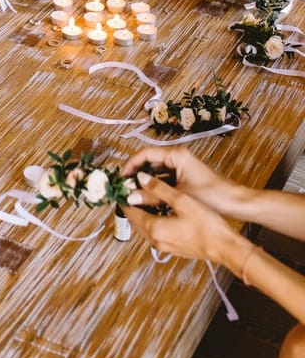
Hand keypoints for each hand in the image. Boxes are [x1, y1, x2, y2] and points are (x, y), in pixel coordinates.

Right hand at [122, 145, 244, 219]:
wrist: (236, 203)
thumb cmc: (213, 195)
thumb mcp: (178, 196)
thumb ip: (153, 195)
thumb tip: (131, 197)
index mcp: (176, 155)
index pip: (145, 153)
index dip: (130, 164)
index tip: (121, 177)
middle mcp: (177, 158)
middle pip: (149, 162)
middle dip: (136, 175)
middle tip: (125, 188)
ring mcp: (181, 168)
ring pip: (156, 173)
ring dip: (145, 183)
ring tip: (134, 195)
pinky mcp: (184, 179)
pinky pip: (164, 180)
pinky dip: (155, 188)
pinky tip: (148, 199)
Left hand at [123, 171, 238, 263]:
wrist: (225, 248)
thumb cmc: (207, 225)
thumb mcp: (182, 201)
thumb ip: (159, 189)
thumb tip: (141, 178)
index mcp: (154, 228)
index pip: (130, 211)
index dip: (124, 196)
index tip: (121, 185)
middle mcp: (156, 240)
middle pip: (135, 220)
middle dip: (131, 204)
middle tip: (131, 188)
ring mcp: (164, 246)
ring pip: (144, 227)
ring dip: (141, 212)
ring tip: (144, 196)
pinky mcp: (173, 248)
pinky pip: (155, 232)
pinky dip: (152, 220)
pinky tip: (159, 210)